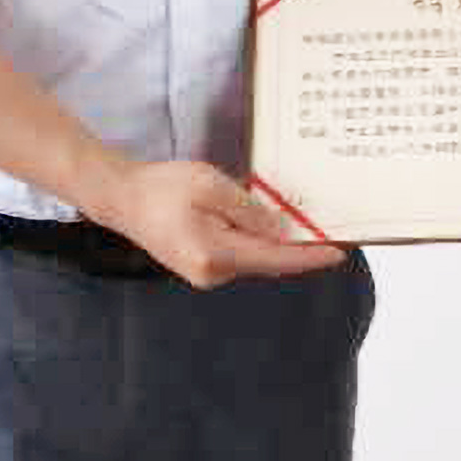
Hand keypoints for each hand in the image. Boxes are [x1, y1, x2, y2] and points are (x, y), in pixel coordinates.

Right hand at [103, 158, 348, 286]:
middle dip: (296, 247)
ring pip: (254, 258)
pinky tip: (261, 223)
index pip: (275, 260)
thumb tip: (282, 231)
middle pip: (268, 261)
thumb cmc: (162, 188)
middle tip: (326, 229)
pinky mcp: (202, 267)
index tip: (339, 252)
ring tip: (294, 221)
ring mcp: (206, 274)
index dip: (309, 257)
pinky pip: (239, 255)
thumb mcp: (211, 186)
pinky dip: (255, 241)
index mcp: (215, 254)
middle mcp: (212, 273)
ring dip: (273, 241)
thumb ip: (249, 210)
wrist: (122, 199)